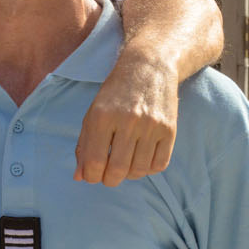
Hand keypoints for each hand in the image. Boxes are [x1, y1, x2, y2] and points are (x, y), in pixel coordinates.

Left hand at [76, 53, 176, 184]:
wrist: (149, 68)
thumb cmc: (115, 94)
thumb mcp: (92, 114)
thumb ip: (84, 146)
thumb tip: (79, 177)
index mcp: (101, 117)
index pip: (94, 160)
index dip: (91, 176)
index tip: (92, 176)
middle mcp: (127, 121)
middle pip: (117, 169)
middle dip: (109, 180)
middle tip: (107, 176)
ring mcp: (151, 125)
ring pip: (138, 170)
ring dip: (129, 175)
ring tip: (124, 165)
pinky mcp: (169, 129)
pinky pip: (159, 164)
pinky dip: (148, 169)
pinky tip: (141, 159)